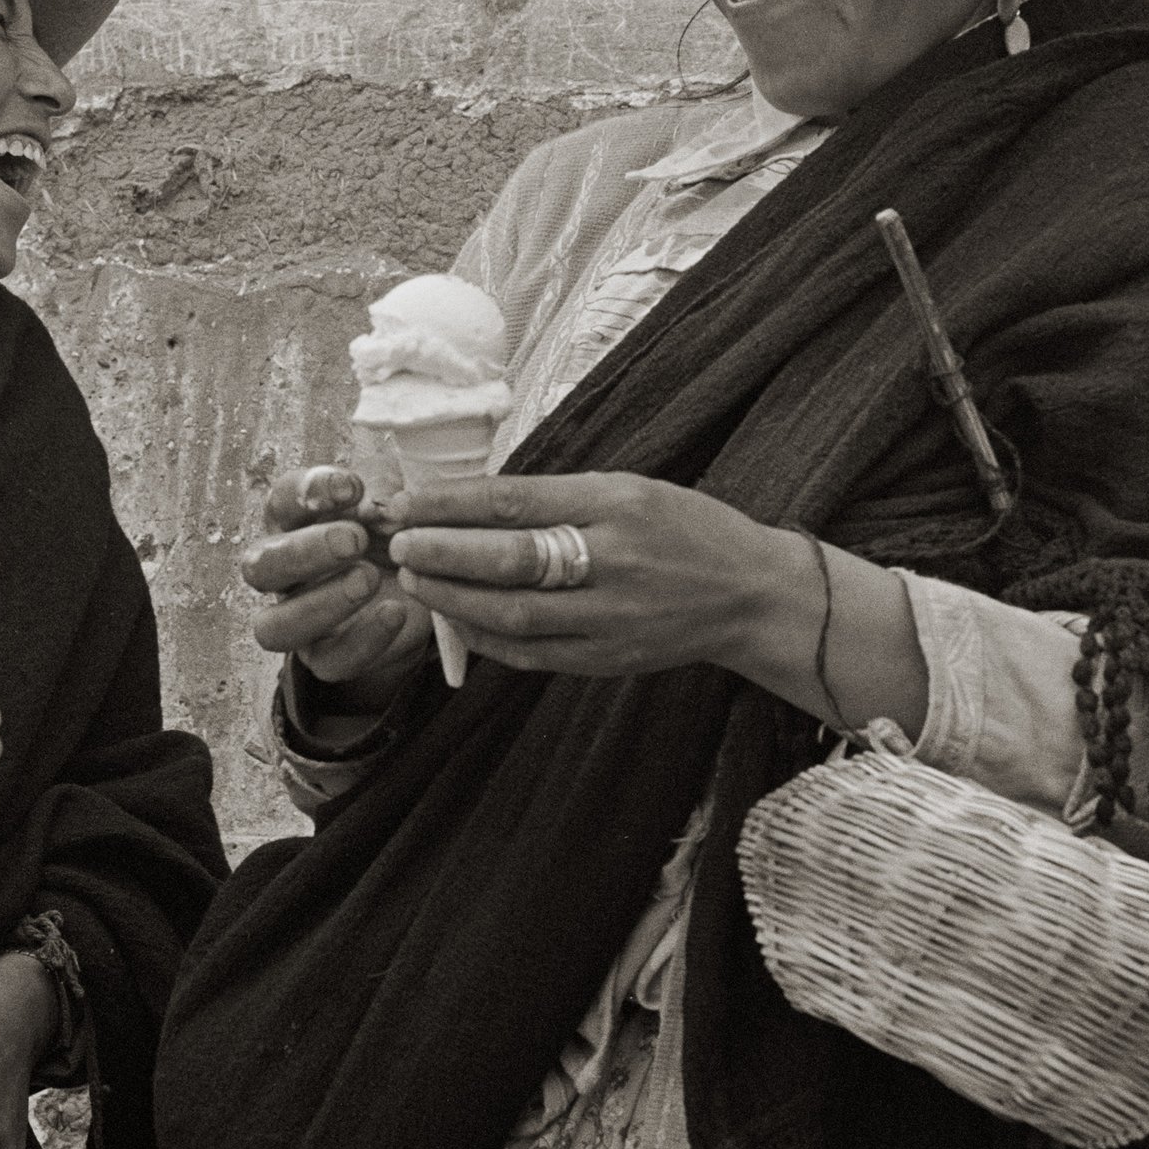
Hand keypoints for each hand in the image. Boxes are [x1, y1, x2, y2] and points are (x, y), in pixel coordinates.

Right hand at [240, 465, 433, 709]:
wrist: (427, 587)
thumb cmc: (398, 530)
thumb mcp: (397, 500)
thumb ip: (387, 493)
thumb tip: (383, 500)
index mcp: (295, 523)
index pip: (280, 503)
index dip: (307, 492)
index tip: (352, 488)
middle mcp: (283, 573)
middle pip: (260, 567)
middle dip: (305, 552)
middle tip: (355, 540)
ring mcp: (298, 621)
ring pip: (274, 627)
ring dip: (319, 603)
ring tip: (369, 579)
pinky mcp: (328, 658)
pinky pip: (331, 661)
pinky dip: (364, 639)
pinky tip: (396, 612)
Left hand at [384, 470, 807, 682]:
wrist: (750, 594)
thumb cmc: (683, 528)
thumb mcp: (627, 489)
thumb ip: (556, 497)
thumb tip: (469, 502)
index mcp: (616, 504)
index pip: (515, 501)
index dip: (451, 504)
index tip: (405, 502)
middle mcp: (614, 560)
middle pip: (511, 560)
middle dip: (444, 553)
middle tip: (398, 545)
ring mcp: (611, 617)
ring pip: (514, 614)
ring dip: (454, 599)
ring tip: (417, 580)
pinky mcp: (608, 660)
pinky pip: (532, 653)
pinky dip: (486, 638)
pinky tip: (456, 619)